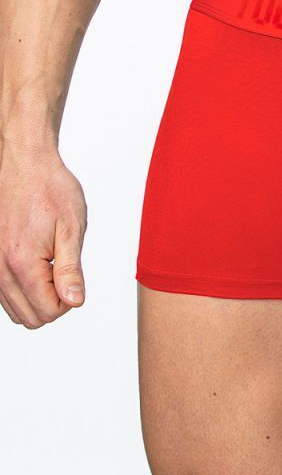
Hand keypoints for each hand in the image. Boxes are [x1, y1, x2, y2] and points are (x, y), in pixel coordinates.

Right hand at [0, 142, 86, 327]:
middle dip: (53, 304)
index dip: (68, 301)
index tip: (74, 276)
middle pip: (29, 318)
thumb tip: (74, 302)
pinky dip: (22, 289)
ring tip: (52, 265)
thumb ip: (70, 270)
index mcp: (22, 263)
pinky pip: (4, 294)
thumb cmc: (50, 189)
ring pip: (14, 309)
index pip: (47, 312)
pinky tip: (37, 265)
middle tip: (65, 273)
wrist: (24, 164)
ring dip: (36, 298)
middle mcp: (0, 269)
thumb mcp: (71, 227)